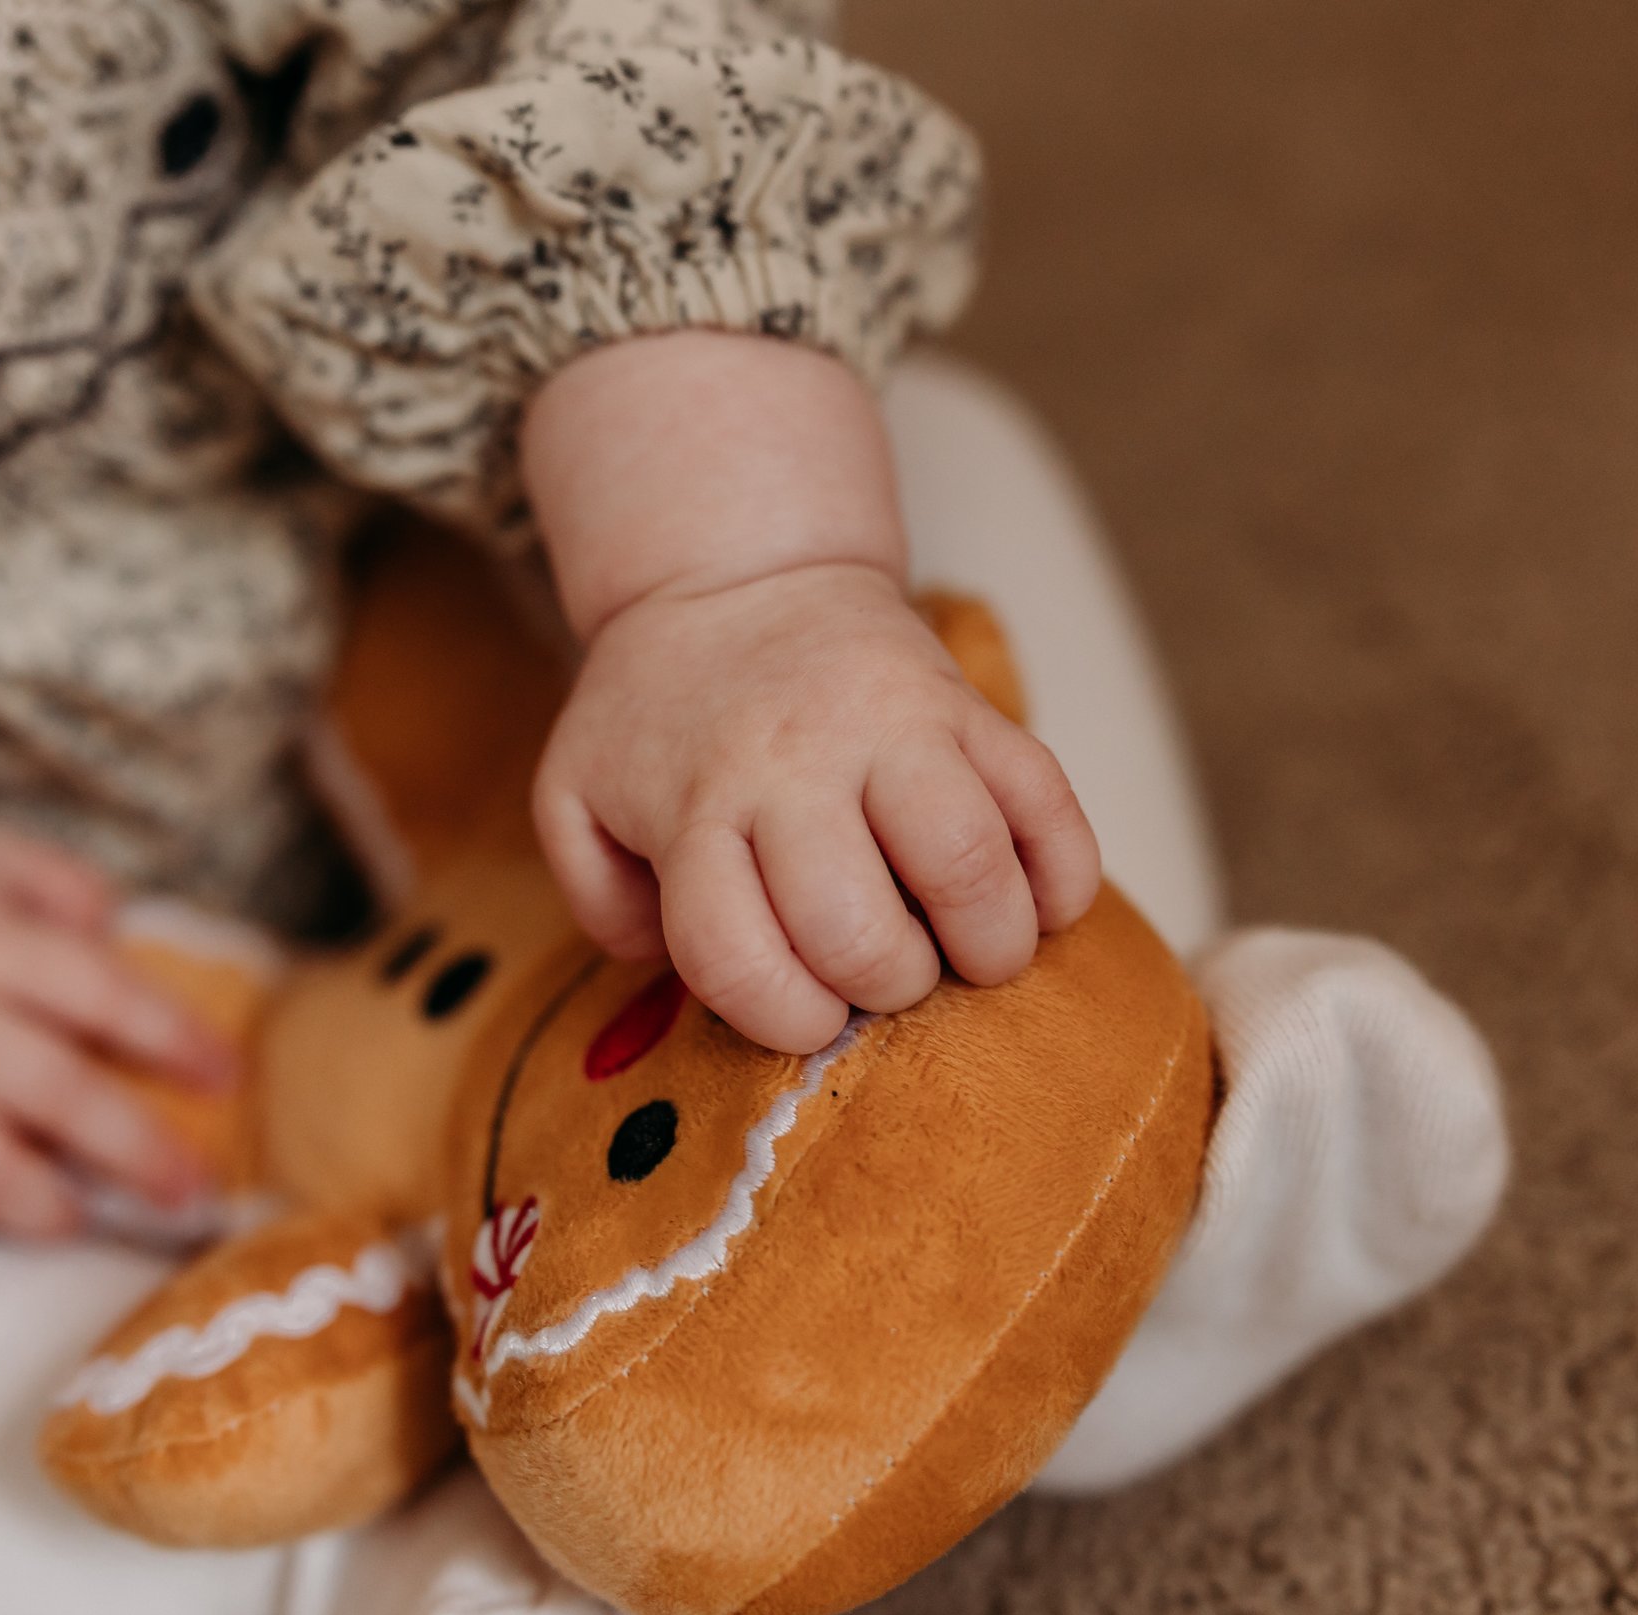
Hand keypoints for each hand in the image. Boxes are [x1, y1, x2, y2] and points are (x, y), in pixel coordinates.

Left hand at [535, 561, 1099, 1053]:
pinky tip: (1033, 902)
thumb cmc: (660, 715)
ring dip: (986, 945)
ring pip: (968, 864)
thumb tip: (666, 968)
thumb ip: (598, 896)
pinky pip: (1050, 804)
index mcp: (699, 804)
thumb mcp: (576, 793)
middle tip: (886, 973)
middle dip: (883, 986)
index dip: (782, 1017)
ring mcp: (898, 727)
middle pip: (858, 930)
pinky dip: (1061, 878)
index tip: (807, 1014)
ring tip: (972, 952)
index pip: (737, 955)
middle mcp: (797, 766)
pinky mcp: (975, 707)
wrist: (740, 574)